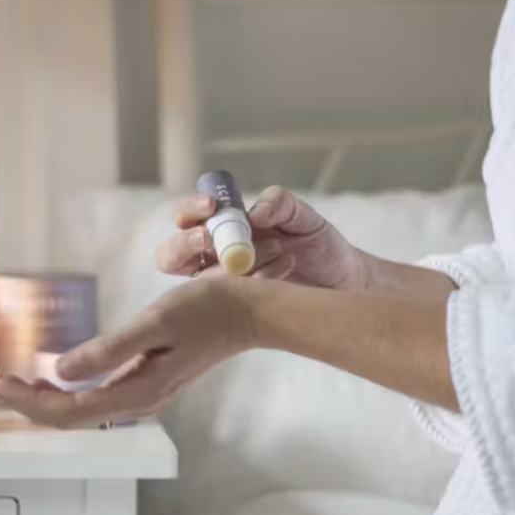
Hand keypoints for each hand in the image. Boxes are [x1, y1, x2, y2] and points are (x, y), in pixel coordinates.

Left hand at [0, 277, 253, 427]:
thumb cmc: (206, 310)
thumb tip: (60, 370)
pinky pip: (97, 398)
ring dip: (44, 399)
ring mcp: (144, 394)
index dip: (25, 400)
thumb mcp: (154, 322)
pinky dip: (67, 390)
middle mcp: (138, 401)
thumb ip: (108, 349)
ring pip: (82, 410)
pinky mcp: (148, 382)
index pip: (67, 409)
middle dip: (26, 403)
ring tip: (12, 383)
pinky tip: (55, 376)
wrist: (249, 313)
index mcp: (137, 392)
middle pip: (69, 417)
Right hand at [155, 185, 366, 289]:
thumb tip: (254, 213)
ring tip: (279, 249)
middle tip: (210, 241)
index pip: (185, 218)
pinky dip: (256, 282)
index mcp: (221, 226)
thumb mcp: (303, 217)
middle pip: (171, 256)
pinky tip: (286, 268)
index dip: (189, 211)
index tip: (212, 206)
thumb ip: (280, 204)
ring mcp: (222, 287)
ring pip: (199, 282)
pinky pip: (229, 301)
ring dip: (232, 266)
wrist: (343, 280)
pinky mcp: (237, 310)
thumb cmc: (317, 244)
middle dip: (185, 245)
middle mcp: (213, 257)